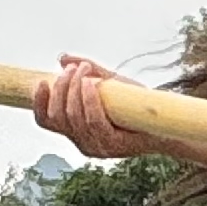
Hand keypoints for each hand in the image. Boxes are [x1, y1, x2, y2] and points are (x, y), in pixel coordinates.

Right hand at [29, 55, 161, 159]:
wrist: (167, 124)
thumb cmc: (137, 106)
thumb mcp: (110, 84)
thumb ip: (88, 72)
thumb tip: (62, 59)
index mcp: (76, 131)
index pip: (46, 121)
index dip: (38, 102)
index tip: (42, 81)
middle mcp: (83, 143)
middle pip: (58, 116)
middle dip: (61, 88)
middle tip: (73, 69)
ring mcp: (98, 147)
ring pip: (74, 118)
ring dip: (75, 90)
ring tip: (84, 71)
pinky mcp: (114, 146)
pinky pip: (95, 122)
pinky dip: (90, 100)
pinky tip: (91, 84)